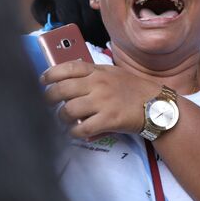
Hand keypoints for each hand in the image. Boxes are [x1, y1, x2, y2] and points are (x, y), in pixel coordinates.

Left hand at [41, 61, 160, 138]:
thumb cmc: (134, 89)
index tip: (43, 80)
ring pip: (68, 110)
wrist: (156, 104)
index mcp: (99, 71)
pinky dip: (74, 132)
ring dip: (61, 118)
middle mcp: (99, 84)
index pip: (68, 68)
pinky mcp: (108, 120)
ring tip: (64, 120)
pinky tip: (75, 132)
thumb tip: (68, 78)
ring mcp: (103, 102)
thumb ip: (93, 74)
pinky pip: (81, 129)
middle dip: (49, 98)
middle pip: (62, 89)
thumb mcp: (114, 73)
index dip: (50, 74)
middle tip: (48, 104)